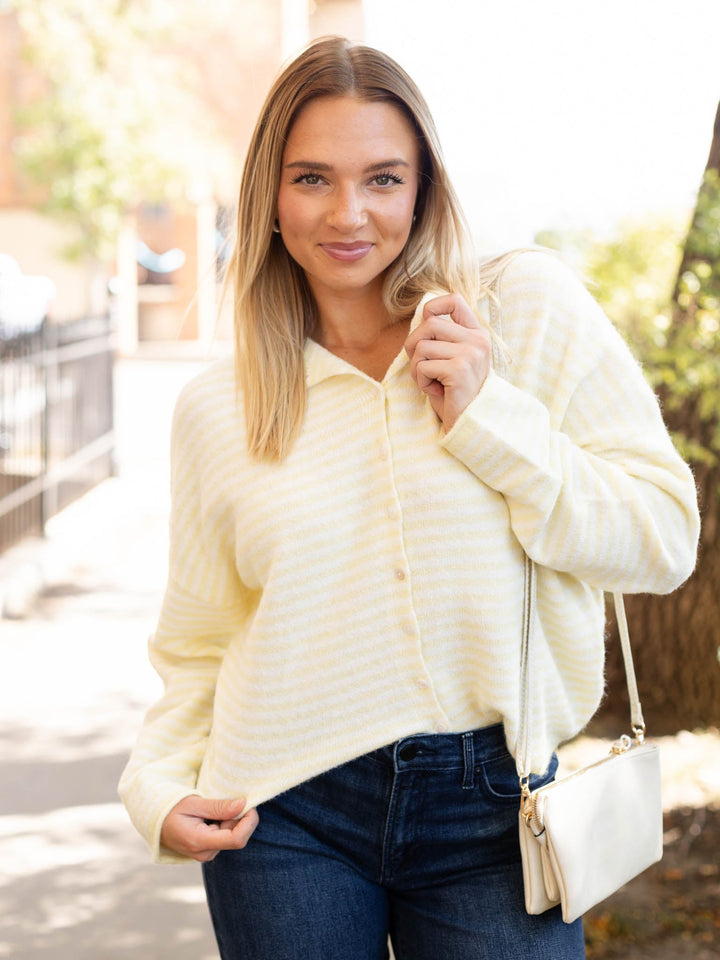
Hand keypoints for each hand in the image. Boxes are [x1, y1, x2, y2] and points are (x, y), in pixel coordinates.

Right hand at [160, 796, 258, 861]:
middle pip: (236, 835)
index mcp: (199, 842)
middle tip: (223, 801)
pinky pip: (224, 836)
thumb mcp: (193, 802)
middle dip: (237, 817)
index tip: (249, 805)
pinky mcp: (208, 850)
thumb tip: (243, 804)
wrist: (155, 822)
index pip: (237, 839)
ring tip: (210, 809)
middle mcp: (205, 853)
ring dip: (229, 819)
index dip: (249, 822)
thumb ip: (218, 806)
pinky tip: (209, 816)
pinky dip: (223, 823)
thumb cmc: (170, 809)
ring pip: (231, 835)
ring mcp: (206, 854)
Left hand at [405, 294, 490, 430]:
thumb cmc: (455, 392)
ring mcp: (470, 354)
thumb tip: (421, 317)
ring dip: (417, 368)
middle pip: (429, 324)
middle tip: (420, 365)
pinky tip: (435, 391)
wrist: (470, 423)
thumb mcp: (452, 359)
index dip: (433, 306)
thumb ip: (442, 338)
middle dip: (414, 345)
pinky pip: (422, 366)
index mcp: (477, 334)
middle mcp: (477, 340)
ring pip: (422, 346)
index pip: (455, 300)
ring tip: (431, 381)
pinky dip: (421, 381)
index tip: (426, 323)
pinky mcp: (459, 370)